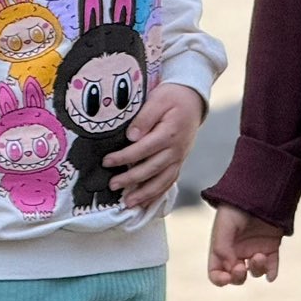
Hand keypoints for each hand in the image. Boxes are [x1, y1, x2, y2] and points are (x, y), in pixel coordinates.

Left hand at [106, 84, 205, 208]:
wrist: (193, 100)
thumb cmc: (173, 98)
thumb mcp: (158, 99)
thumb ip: (145, 117)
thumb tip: (131, 136)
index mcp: (170, 133)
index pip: (144, 149)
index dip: (124, 157)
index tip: (107, 161)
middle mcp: (176, 149)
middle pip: (152, 168)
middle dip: (131, 179)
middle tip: (112, 185)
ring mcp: (179, 157)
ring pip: (163, 180)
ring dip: (146, 193)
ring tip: (129, 203)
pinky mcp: (179, 161)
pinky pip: (170, 181)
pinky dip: (158, 193)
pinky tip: (145, 202)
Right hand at [207, 206, 284, 286]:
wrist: (259, 191)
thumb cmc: (236, 207)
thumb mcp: (224, 226)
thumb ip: (223, 249)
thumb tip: (232, 268)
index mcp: (222, 248)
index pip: (216, 272)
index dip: (219, 279)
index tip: (226, 278)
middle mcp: (237, 252)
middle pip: (236, 277)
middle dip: (238, 277)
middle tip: (241, 268)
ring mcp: (255, 250)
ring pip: (255, 272)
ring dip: (256, 270)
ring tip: (260, 256)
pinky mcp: (271, 247)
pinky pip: (272, 266)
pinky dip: (271, 273)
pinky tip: (271, 275)